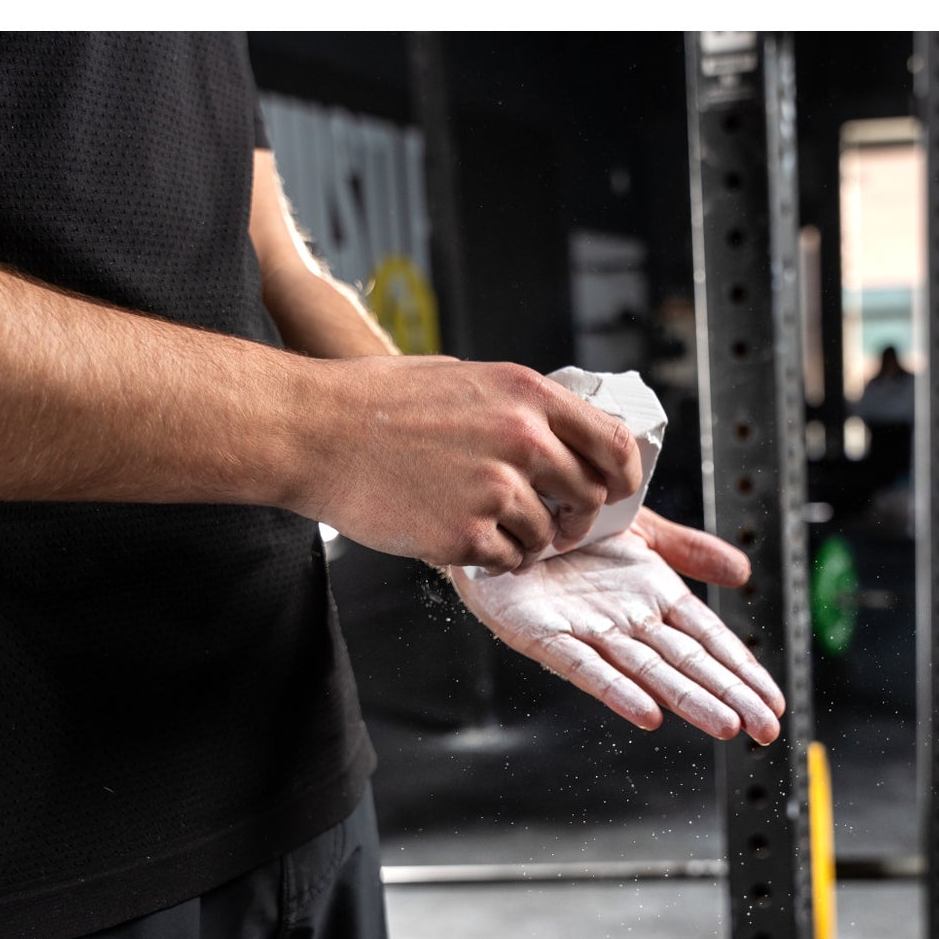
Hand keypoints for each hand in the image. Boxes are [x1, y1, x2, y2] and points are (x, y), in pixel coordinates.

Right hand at [295, 355, 642, 569]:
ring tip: (486, 526)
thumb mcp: (464, 378)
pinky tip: (461, 538)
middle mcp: (521, 439)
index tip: (617, 493)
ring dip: (526, 539)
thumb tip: (556, 434)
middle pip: (587, 496)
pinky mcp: (464, 534)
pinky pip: (506, 560)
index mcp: (526, 395)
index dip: (625, 477)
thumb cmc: (376, 402)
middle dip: (573, 517)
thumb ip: (517, 407)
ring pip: (545, 535)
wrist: (314, 432)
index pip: (613, 442)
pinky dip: (491, 558)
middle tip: (551, 523)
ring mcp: (494, 489)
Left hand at [450, 506, 784, 742]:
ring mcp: (588, 631)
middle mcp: (626, 621)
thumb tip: (744, 572)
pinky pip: (583, 666)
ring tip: (725, 726)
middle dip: (729, 696)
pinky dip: (616, 690)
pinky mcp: (543, 635)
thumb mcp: (640, 529)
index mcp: (654, 597)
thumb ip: (689, 551)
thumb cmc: (568, 526)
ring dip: (687, 700)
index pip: (709, 639)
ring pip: (647, 671)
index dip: (742, 668)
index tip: (773, 700)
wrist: (507, 508)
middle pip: (688, 663)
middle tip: (766, 730)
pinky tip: (646, 712)